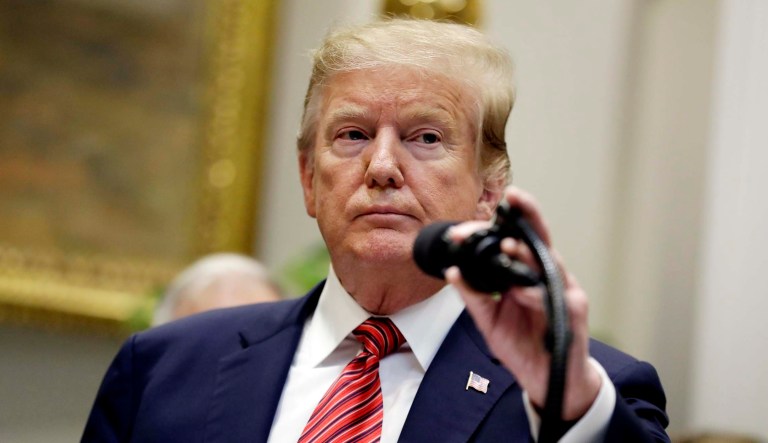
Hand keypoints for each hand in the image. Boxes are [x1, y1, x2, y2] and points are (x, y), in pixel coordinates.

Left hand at [445, 186, 601, 420]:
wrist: (546, 381)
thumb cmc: (522, 343)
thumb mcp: (490, 319)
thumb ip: (474, 295)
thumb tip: (453, 271)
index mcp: (526, 273)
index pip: (512, 240)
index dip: (493, 229)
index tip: (463, 229)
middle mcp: (546, 276)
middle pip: (539, 238)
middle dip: (528, 214)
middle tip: (513, 197)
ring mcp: (562, 292)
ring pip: (548, 265)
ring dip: (527, 254)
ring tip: (508, 245)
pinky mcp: (572, 314)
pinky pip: (554, 300)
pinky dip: (536, 295)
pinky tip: (522, 291)